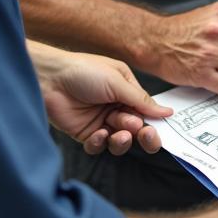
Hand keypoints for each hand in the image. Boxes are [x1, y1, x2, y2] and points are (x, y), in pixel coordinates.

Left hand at [37, 49, 173, 155]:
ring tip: (119, 132)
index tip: (156, 130)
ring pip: (119, 140)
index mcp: (126, 90)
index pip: (146, 111)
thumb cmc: (83, 71)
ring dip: (123, 139)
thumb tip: (167, 111)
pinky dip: (101, 142)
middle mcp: (115, 106)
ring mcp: (100, 121)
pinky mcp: (85, 133)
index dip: (152, 122)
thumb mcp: (117, 82)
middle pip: (136, 129)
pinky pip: (99, 146)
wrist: (49, 78)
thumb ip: (141, 101)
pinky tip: (98, 133)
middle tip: (144, 135)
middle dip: (141, 134)